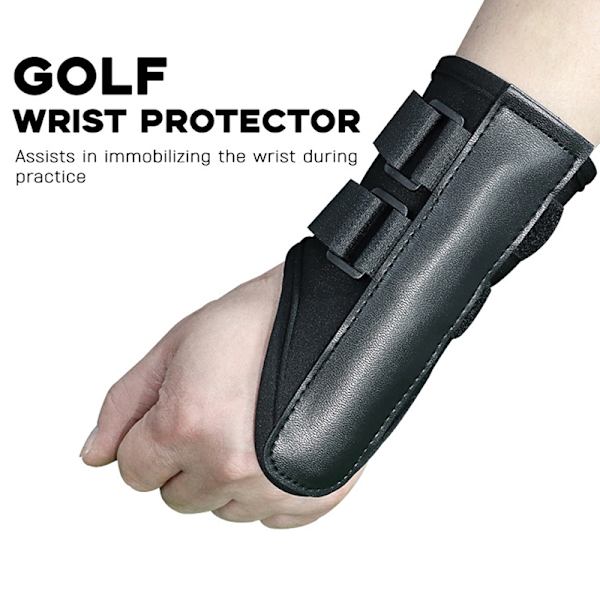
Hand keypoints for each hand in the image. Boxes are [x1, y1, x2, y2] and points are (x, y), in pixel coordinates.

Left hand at [81, 265, 360, 527]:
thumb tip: (95, 456)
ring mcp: (275, 485)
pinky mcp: (314, 494)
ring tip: (252, 422)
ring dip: (226, 475)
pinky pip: (269, 520)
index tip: (177, 411)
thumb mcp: (175, 346)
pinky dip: (266, 491)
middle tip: (219, 409)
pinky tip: (273, 446)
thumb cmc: (256, 319)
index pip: (134, 472)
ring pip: (221, 508)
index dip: (149, 438)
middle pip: (176, 497)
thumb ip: (125, 406)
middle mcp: (230, 464)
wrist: (328, 312)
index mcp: (188, 424)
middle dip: (187, 459)